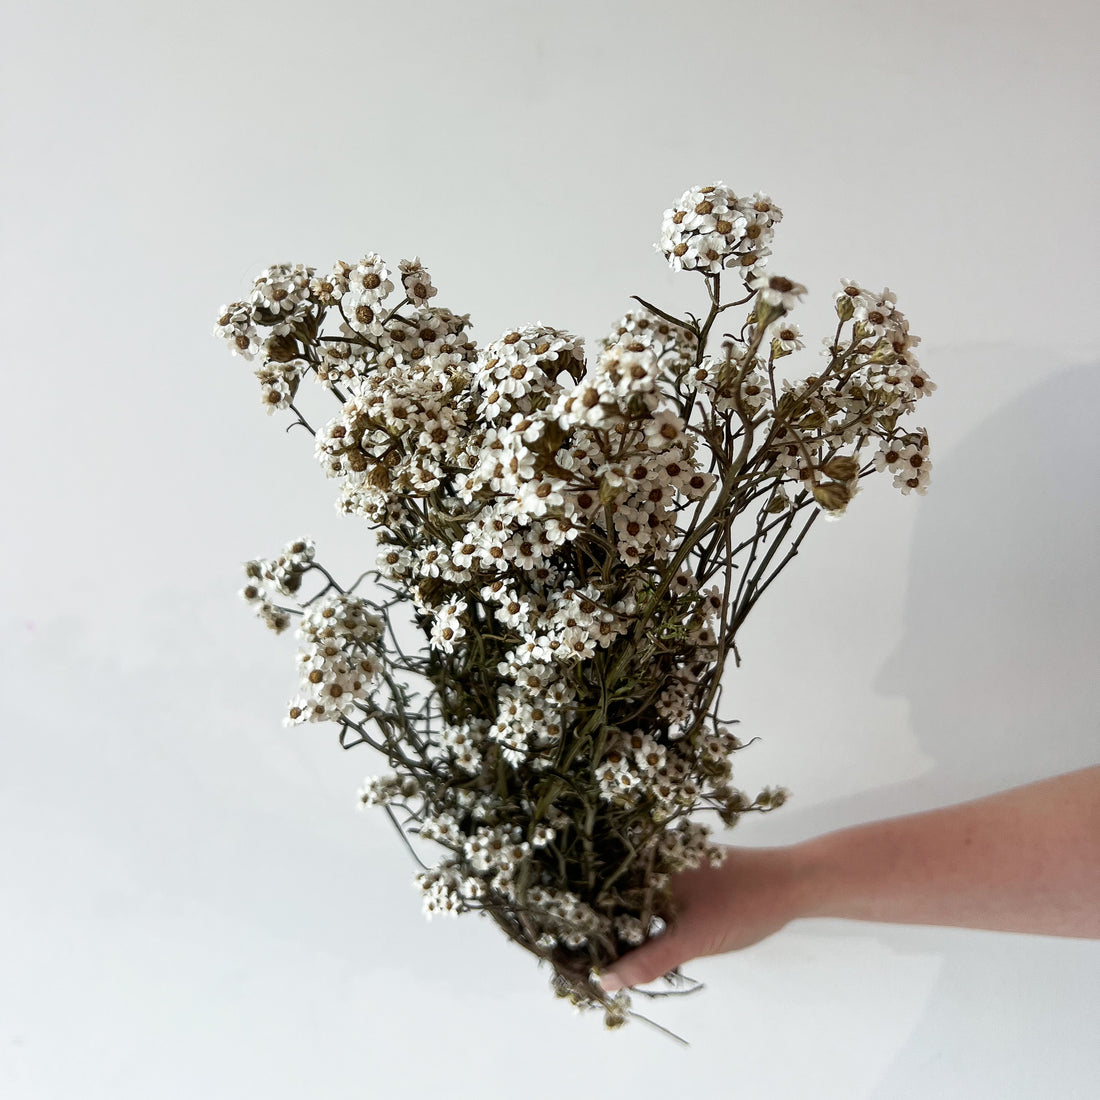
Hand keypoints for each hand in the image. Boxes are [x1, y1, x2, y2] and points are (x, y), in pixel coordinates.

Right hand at [599, 843, 803, 990]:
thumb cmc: (742, 904)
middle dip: (598, 929)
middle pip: (610, 896)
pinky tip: (639, 948)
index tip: (570, 953)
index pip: (597, 888)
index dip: (580, 918)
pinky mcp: (683, 879)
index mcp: (646, 858)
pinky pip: (650, 902)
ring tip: (606, 961)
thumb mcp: (691, 938)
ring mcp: (667, 866)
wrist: (792, 885)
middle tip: (585, 965)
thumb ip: (646, 960)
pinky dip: (643, 925)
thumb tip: (605, 982)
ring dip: (620, 929)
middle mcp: (650, 856)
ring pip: (630, 901)